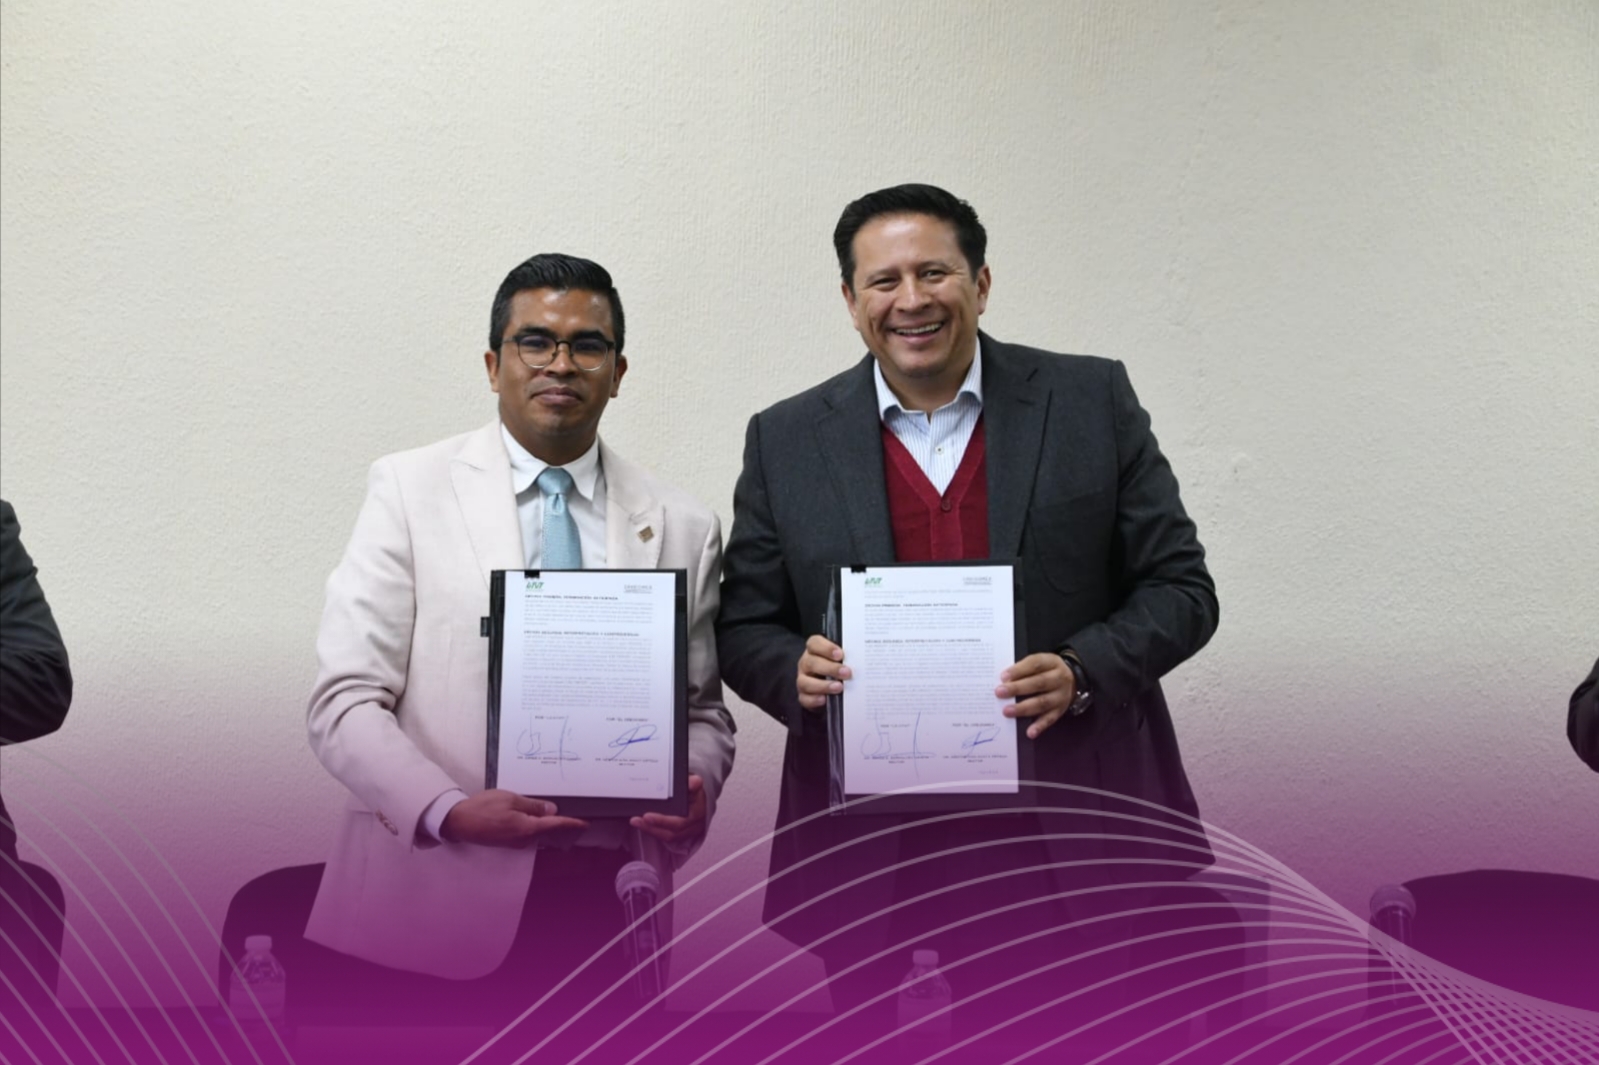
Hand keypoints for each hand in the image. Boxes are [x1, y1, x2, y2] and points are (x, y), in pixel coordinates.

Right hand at [439, 789, 587, 847]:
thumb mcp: (511, 800)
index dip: (571, 823)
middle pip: (547, 831)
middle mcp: (523, 840)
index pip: (555, 825)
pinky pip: (526, 834)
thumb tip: (552, 811)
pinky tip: (532, 817)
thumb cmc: (483, 807)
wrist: (458, 822)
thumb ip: (533, 806)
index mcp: (527, 829)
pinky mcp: (507, 842)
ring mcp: (515, 843)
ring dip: (544, 824)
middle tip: (572, 814)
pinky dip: (533, 826)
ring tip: (553, 813)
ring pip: (536, 833)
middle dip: (559, 823)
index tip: (585, 823)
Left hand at [631, 774, 707, 845]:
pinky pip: (664, 836)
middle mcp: (693, 825)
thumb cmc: (695, 792)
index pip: (682, 819)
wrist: (699, 801)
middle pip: (673, 830)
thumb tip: (694, 782)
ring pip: (668, 835)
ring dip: (650, 829)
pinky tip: (641, 823)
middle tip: (638, 818)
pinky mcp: (678, 834)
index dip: (664, 820)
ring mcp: (686, 832)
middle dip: (654, 825)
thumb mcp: (697, 784)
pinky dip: (652, 830)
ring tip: (635, 821)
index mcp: (698, 812)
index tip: (647, 816)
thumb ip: (694, 782)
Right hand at [796, 634, 850, 711]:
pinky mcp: (803, 696)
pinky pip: (805, 698)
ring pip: (805, 682)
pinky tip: (825, 699)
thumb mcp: (843, 660)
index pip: (814, 643)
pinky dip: (815, 699)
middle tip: (847, 673)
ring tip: (839, 687)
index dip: (826, 648)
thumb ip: (848, 656)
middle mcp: (806, 664)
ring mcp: (802, 680)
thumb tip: (863, 657)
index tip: (840, 654)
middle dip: (830, 668)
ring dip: (823, 685)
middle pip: (812, 663)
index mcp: (815, 650)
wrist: (831, 690)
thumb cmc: (839, 669)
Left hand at [998, 653, 1075, 739]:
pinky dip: (1039, 726)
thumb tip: (1003, 680)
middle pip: (1038, 683)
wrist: (1074, 679)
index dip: (1019, 670)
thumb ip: (1024, 668)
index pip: (1035, 664)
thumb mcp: (1040, 662)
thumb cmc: (1047, 671)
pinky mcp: (1060, 711)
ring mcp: (1061, 696)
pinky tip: (1029, 733)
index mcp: (1052, 662)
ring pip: (1042, 702)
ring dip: (1023, 708)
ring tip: (1007, 711)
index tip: (1003, 676)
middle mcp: (1059, 679)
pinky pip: (1050, 719)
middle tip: (999, 692)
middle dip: (1017, 688)